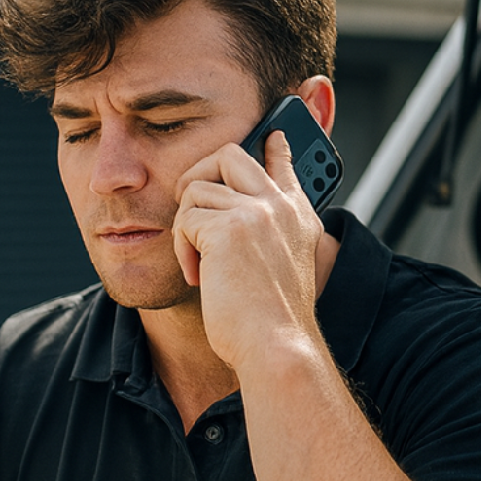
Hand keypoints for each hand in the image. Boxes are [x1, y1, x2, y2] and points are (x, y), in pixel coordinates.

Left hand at [172, 131, 324, 369]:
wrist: (276, 346)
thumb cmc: (273, 320)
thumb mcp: (287, 267)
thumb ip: (275, 236)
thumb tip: (245, 217)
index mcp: (298, 217)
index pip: (285, 164)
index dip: (275, 146)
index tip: (273, 135)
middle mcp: (280, 207)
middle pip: (230, 153)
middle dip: (199, 172)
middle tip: (189, 202)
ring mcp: (256, 213)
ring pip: (196, 189)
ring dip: (186, 228)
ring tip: (198, 265)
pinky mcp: (228, 228)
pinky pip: (185, 218)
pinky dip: (182, 250)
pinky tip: (197, 276)